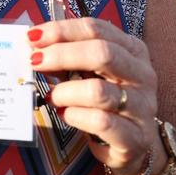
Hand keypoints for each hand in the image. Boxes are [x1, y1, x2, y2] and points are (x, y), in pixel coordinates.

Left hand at [28, 18, 164, 174]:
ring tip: (52, 97)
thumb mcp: (89, 72)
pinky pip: (99, 121)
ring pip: (97, 91)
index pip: (96, 29)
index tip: (33, 36)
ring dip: (64, 92)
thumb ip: (67, 57)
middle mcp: (142, 75)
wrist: (131, 146)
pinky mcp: (135, 137)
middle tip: (35, 61)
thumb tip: (34, 46)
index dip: (61, 30)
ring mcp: (142, 107)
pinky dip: (74, 116)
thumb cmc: (104, 101)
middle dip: (61, 55)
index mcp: (132, 50)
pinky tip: (66, 115)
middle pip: (102, 53)